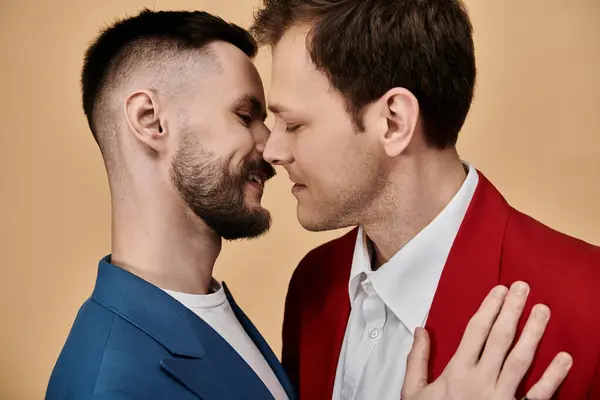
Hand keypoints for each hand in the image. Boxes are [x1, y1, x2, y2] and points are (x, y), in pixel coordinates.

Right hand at [402, 281, 572, 399]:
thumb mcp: (413, 392)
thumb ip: (417, 360)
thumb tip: (420, 331)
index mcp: (457, 373)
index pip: (476, 332)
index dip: (489, 308)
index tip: (499, 290)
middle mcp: (481, 381)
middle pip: (500, 339)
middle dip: (512, 311)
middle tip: (523, 288)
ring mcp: (501, 397)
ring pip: (520, 360)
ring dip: (533, 333)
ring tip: (543, 311)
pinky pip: (538, 396)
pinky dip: (553, 378)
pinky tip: (564, 359)